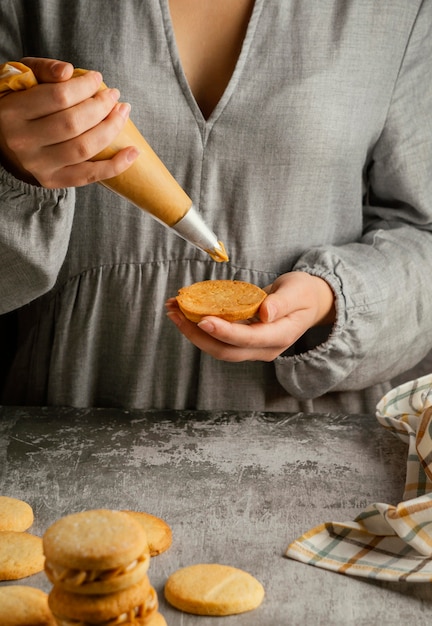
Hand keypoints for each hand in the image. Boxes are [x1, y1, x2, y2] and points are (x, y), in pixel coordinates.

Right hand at [0, 57, 138, 186]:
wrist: (2, 141)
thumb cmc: (18, 104)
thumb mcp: (21, 79)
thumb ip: (43, 70)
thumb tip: (69, 72)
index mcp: (13, 112)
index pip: (58, 97)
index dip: (85, 86)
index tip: (98, 79)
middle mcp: (23, 142)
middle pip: (73, 123)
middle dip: (101, 107)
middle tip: (114, 96)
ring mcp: (38, 165)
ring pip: (83, 148)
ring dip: (111, 129)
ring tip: (122, 113)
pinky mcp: (53, 181)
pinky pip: (89, 176)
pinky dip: (115, 166)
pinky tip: (133, 152)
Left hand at [166, 271, 335, 361]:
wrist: (310, 302)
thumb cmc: (304, 293)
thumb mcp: (298, 291)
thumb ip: (281, 303)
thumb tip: (263, 314)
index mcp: (280, 336)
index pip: (248, 339)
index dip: (224, 331)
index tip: (202, 319)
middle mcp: (264, 348)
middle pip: (226, 350)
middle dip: (197, 334)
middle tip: (176, 313)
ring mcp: (253, 348)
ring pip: (218, 348)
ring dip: (193, 332)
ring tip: (173, 310)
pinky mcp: (243, 342)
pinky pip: (219, 339)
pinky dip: (199, 327)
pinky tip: (185, 312)